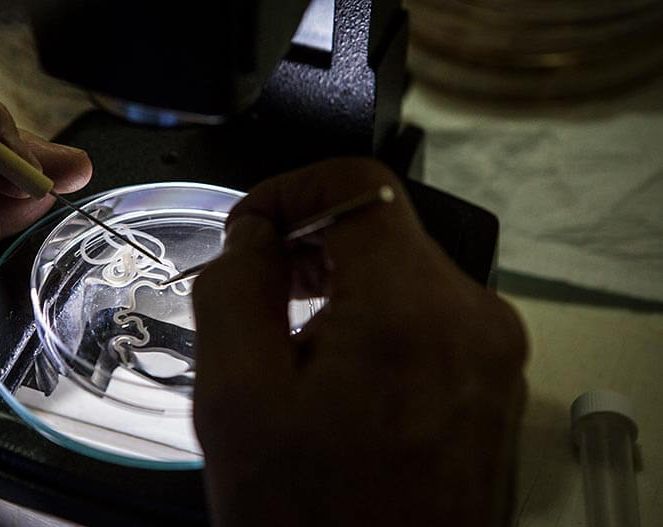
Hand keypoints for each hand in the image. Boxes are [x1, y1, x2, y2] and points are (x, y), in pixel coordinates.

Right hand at [191, 158, 527, 525]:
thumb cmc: (310, 517)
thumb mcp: (236, 398)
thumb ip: (235, 289)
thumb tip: (254, 233)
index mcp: (412, 311)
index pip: (358, 184)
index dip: (290, 189)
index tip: (251, 230)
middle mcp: (474, 319)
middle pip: (384, 228)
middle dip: (309, 242)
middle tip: (256, 288)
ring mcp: (493, 354)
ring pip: (405, 271)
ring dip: (339, 283)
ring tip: (289, 340)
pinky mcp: (492, 382)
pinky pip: (429, 316)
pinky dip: (375, 318)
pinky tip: (335, 370)